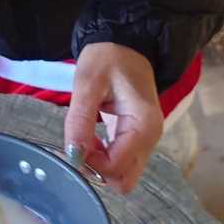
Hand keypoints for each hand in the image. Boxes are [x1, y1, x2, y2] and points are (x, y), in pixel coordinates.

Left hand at [64, 43, 163, 193]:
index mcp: (143, 126)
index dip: (91, 163)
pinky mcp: (137, 140)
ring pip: (123, 175)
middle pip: (124, 180)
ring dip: (99, 165)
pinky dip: (104, 159)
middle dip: (97, 171)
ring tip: (86, 138)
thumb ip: (80, 121)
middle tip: (81, 145)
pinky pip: (121, 163)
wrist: (125, 43)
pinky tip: (92, 139)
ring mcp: (146, 142)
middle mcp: (150, 139)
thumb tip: (73, 155)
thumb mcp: (88, 83)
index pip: (117, 167)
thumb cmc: (108, 58)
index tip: (75, 143)